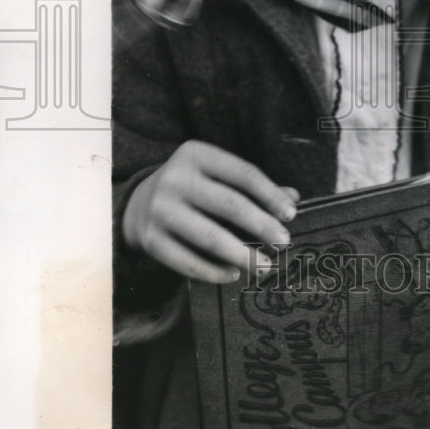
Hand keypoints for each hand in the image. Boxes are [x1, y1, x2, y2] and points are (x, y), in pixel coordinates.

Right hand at [122, 140, 299, 283]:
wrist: (137, 203)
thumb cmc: (192, 187)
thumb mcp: (217, 175)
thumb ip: (252, 186)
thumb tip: (292, 199)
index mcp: (196, 154)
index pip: (243, 173)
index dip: (270, 195)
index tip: (291, 215)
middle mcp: (175, 178)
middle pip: (229, 204)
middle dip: (261, 225)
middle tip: (284, 242)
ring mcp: (160, 210)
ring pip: (210, 237)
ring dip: (243, 255)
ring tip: (265, 266)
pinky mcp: (150, 240)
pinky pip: (188, 262)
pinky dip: (214, 271)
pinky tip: (234, 274)